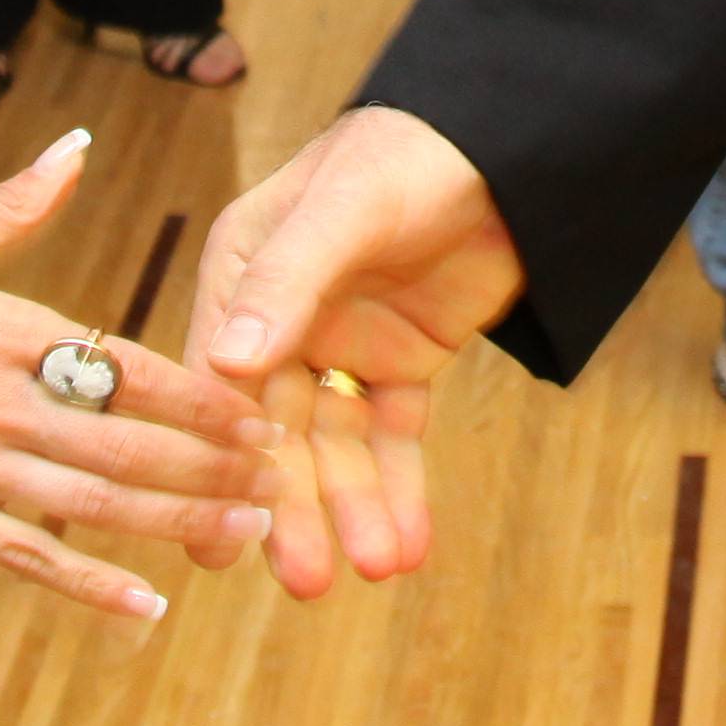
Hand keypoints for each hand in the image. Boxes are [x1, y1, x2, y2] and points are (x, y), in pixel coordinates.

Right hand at [0, 128, 280, 623]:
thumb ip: (18, 202)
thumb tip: (78, 147)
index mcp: (3, 329)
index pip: (124, 368)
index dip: (200, 395)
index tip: (260, 406)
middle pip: (125, 446)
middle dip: (211, 465)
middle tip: (278, 476)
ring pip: (89, 505)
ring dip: (174, 520)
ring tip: (244, 530)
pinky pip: (23, 557)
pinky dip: (89, 585)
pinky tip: (148, 601)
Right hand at [189, 104, 529, 599]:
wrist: (512, 145)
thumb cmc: (411, 150)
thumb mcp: (346, 208)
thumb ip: (288, 282)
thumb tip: (230, 363)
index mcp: (242, 273)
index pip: (219, 383)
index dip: (217, 461)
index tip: (213, 541)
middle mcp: (281, 318)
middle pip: (279, 430)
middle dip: (295, 505)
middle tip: (307, 579)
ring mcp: (342, 343)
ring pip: (338, 445)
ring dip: (354, 507)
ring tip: (373, 568)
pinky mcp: (400, 363)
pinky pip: (393, 436)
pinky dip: (401, 489)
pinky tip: (410, 546)